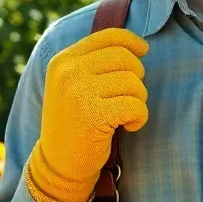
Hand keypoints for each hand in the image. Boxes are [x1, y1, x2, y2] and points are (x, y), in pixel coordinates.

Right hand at [24, 28, 149, 201]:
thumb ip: (94, 63)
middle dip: (136, 78)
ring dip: (138, 100)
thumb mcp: (73, 85)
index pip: (108, 36)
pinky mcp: (93, 115)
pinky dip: (139, 118)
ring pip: (133, 82)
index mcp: (63, 60)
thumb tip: (136, 45)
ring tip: (125, 115)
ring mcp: (78, 92)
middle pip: (125, 58)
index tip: (144, 51)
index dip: (132, 41)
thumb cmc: (74, 123)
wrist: (58, 165)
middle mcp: (68, 72)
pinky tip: (128, 127)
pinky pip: (135, 106)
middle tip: (129, 98)